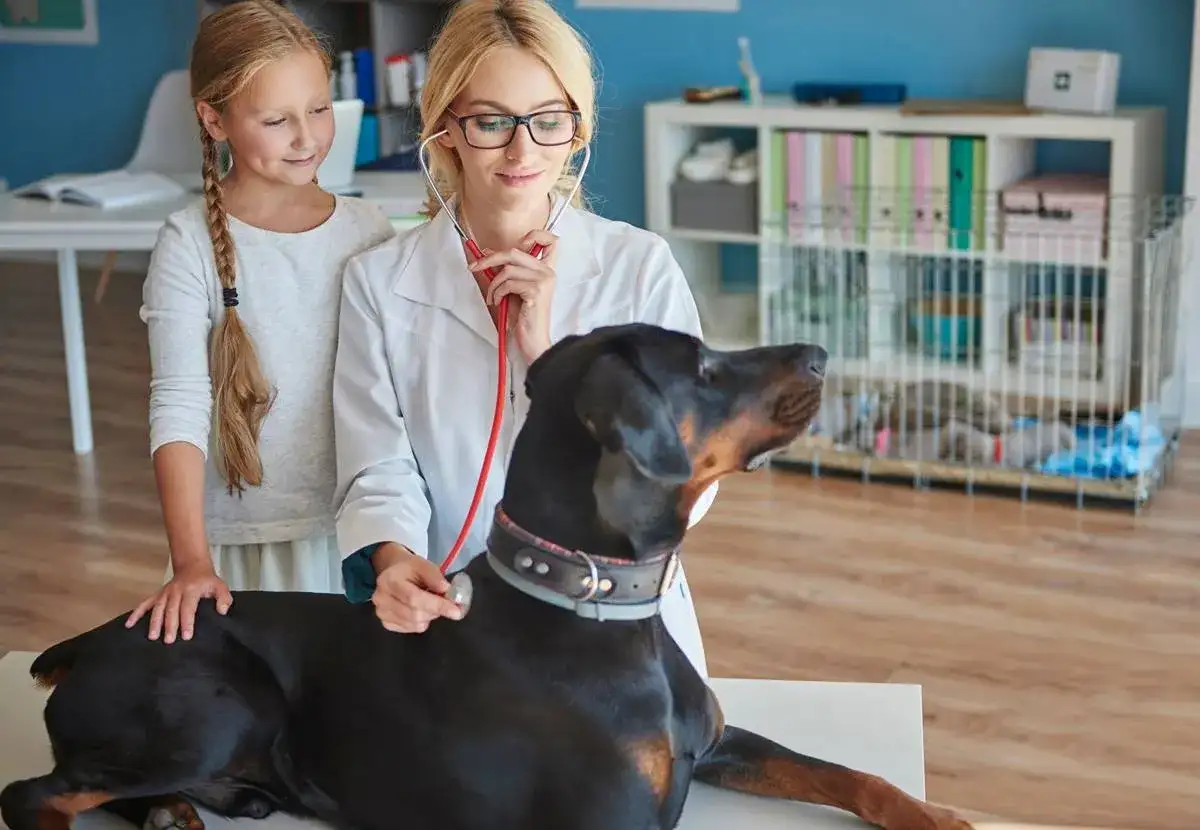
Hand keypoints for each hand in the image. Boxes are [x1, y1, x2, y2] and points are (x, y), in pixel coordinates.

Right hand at [124, 560, 232, 642]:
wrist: (193, 566)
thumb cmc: (207, 581)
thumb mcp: (220, 586)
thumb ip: (224, 598)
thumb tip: (222, 611)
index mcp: (192, 589)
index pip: (188, 607)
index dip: (187, 621)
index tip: (187, 635)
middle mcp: (176, 591)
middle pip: (171, 609)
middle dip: (169, 625)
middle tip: (169, 641)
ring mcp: (165, 593)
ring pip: (158, 608)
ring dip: (154, 622)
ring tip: (152, 636)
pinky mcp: (158, 595)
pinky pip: (145, 603)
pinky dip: (136, 613)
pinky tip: (129, 624)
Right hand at [371, 543, 464, 632]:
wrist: (393, 572)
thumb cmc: (410, 569)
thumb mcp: (424, 565)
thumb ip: (435, 577)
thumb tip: (446, 590)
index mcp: (389, 580)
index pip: (414, 598)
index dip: (436, 605)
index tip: (455, 611)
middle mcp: (381, 598)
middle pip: (414, 614)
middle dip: (435, 611)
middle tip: (446, 604)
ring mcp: (381, 612)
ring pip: (414, 624)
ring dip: (429, 616)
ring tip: (430, 604)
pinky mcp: (385, 622)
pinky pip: (410, 629)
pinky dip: (421, 622)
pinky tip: (420, 610)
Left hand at [469, 229, 558, 363]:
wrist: (532, 342)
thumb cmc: (522, 319)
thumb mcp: (511, 289)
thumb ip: (504, 270)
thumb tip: (486, 252)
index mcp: (546, 270)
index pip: (550, 240)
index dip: (532, 235)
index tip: (510, 247)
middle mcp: (548, 272)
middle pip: (514, 252)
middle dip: (490, 259)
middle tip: (474, 267)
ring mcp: (544, 280)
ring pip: (507, 269)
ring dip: (493, 284)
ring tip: (492, 298)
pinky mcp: (536, 290)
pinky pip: (508, 283)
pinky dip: (497, 293)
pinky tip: (499, 303)